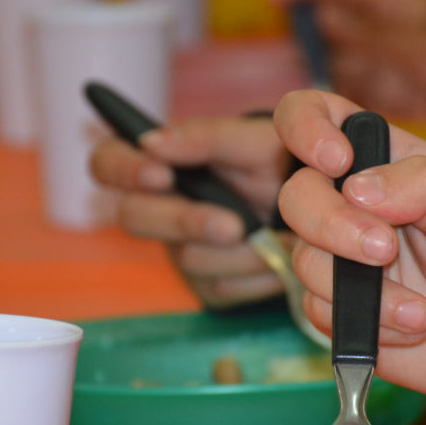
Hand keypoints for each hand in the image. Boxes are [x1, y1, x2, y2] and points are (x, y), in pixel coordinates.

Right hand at [88, 116, 294, 308]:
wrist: (318, 206)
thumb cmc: (277, 163)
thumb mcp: (254, 140)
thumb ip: (208, 136)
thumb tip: (153, 140)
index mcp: (159, 164)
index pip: (107, 162)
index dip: (123, 170)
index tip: (162, 175)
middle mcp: (160, 210)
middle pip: (133, 218)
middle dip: (186, 221)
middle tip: (233, 225)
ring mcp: (181, 250)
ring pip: (186, 258)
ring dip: (238, 251)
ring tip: (276, 236)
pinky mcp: (208, 286)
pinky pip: (221, 288)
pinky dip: (258, 274)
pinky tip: (279, 256)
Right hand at [273, 90, 425, 405]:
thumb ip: (423, 187)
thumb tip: (355, 186)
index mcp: (385, 161)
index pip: (315, 116)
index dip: (306, 128)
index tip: (337, 162)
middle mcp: (353, 205)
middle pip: (296, 195)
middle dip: (332, 225)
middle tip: (385, 251)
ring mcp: (341, 258)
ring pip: (305, 260)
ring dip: (366, 292)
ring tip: (423, 311)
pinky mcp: (338, 309)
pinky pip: (320, 311)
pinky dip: (371, 325)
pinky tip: (413, 327)